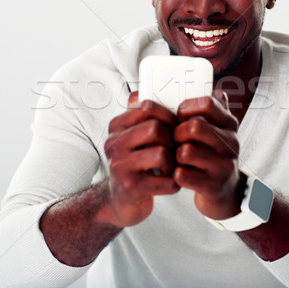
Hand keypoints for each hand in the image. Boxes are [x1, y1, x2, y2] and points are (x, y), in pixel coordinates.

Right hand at [103, 91, 179, 226]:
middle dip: (172, 138)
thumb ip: (143, 113)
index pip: (147, 107)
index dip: (168, 114)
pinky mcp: (131, 189)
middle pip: (155, 129)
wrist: (121, 200)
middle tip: (176, 147)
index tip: (175, 125)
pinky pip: (166, 181)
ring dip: (174, 161)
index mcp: (116, 126)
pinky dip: (174, 182)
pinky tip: (171, 182)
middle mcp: (113, 144)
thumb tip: (149, 88)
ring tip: (172, 165)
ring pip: (161, 153)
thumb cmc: (137, 161)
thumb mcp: (134, 135)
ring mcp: (120, 167)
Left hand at [173, 90, 243, 219]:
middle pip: (195, 126)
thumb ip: (191, 107)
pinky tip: (177, 172)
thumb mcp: (209, 128)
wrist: (223, 189)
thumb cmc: (207, 152)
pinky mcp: (214, 185)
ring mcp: (224, 164)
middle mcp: (231, 142)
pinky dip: (175, 173)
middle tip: (174, 139)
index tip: (179, 114)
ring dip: (174, 154)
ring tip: (175, 156)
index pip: (208, 103)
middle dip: (176, 132)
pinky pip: (183, 175)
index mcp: (229, 123)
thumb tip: (141, 95)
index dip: (187, 107)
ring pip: (186, 151)